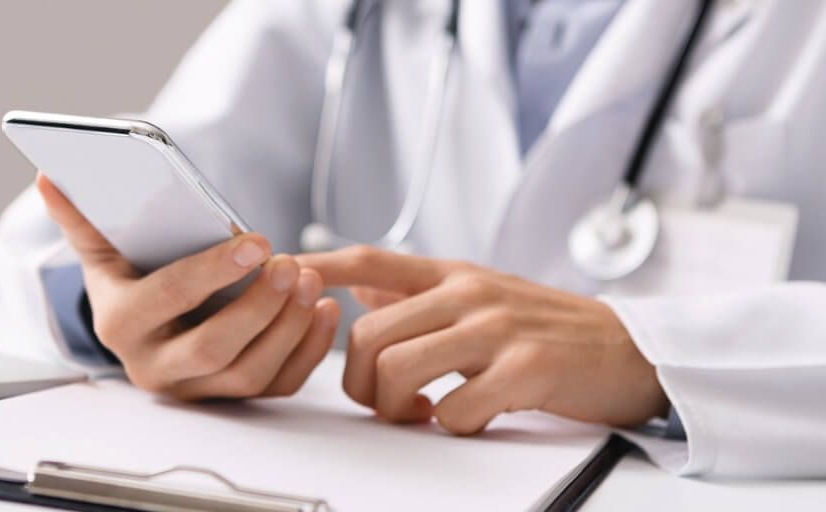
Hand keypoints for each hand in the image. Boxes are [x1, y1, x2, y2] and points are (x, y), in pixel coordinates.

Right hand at [37, 174, 339, 399]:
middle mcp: (154, 366)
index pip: (168, 298)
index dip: (213, 270)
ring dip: (289, 328)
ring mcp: (195, 388)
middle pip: (213, 348)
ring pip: (249, 372)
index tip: (256, 241)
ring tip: (311, 282)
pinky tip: (325, 310)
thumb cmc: (130, 277)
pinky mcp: (230, 397)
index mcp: (120, 324)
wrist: (143, 327)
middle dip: (258, 307)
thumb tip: (49, 177)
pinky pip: (276, 384)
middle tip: (291, 265)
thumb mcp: (103, 248)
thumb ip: (83, 216)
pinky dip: (307, 350)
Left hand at [297, 246, 667, 434]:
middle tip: (385, 402)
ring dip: (397, 406)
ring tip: (421, 413)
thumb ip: (420, 292)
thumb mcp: (482, 295)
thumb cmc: (551, 328)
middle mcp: (470, 294)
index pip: (371, 261)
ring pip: (400, 368)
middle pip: (369, 334)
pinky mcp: (525, 369)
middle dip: (361, 381)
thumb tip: (363, 286)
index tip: (282, 275)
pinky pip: (454, 408)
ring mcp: (497, 329)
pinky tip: (471, 417)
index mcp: (455, 276)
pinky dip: (452, 424)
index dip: (320, 267)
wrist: (629, 350)